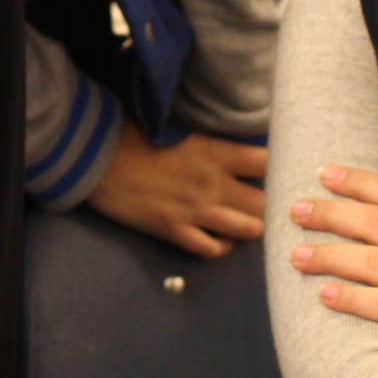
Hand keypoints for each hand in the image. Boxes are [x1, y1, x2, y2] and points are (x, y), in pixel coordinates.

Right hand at [90, 121, 266, 257]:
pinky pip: (212, 249)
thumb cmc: (133, 133)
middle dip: (272, 205)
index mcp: (214, 152)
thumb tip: (229, 142)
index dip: (279, 167)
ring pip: (247, 229)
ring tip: (251, 221)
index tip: (280, 169)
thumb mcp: (178, 128)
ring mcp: (195, 211)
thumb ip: (208, 140)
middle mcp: (212, 184)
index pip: (266, 162)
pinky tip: (221, 239)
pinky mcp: (175, 230)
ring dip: (253, 227)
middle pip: (264, 203)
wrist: (97, 157)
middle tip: (273, 204)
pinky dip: (222, 247)